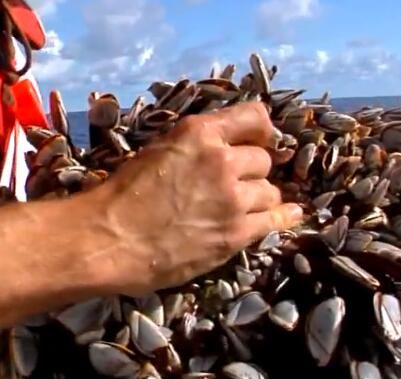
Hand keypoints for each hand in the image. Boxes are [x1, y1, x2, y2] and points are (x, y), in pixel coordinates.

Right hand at [81, 101, 302, 295]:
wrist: (108, 240)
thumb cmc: (121, 196)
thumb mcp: (158, 151)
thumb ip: (195, 146)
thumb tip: (223, 149)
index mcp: (199, 133)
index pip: (253, 116)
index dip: (262, 130)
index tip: (263, 140)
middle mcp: (222, 160)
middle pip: (262, 159)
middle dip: (252, 171)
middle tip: (236, 186)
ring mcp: (233, 198)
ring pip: (270, 191)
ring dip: (259, 198)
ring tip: (242, 208)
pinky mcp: (236, 232)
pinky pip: (275, 220)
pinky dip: (284, 217)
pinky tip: (291, 215)